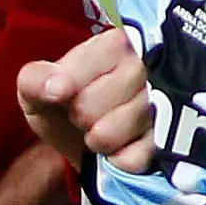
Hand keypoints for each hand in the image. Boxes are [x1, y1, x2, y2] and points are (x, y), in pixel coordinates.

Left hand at [16, 26, 157, 173]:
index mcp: (113, 44)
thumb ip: (35, 79)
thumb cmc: (64, 107)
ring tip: (102, 131)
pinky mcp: (170, 138)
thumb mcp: (38, 90)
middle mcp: (146, 65)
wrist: (88, 142)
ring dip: (99, 141)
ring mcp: (164, 102)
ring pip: (115, 132)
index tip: (61, 94)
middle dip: (81, 118)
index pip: (78, 73)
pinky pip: (134, 158)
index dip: (62, 92)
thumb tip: (55, 87)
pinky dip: (119, 160)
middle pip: (91, 105)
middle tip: (85, 116)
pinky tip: (122, 148)